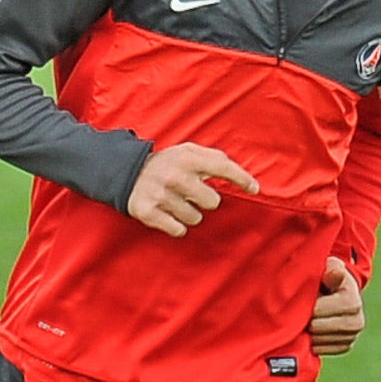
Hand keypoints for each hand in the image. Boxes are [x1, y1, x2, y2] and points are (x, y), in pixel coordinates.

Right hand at [127, 142, 259, 237]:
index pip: (223, 168)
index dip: (242, 179)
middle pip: (212, 202)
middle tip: (192, 194)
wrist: (126, 173)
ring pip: (195, 218)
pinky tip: (170, 216)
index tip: (254, 189)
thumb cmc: (166, 164)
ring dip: (190, 214)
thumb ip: (213, 159)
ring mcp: (161, 196)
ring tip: (178, 204)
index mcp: (187, 158)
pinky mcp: (148, 213)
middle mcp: (175, 177)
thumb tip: (241, 175)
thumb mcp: (187, 152)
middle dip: (205, 200)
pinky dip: (177, 226)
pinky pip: (178, 230)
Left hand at [308, 256, 364, 355]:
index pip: (317, 311)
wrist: (337, 294)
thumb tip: (336, 273)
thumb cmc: (329, 279)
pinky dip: (311, 342)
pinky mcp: (345, 346)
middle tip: (302, 310)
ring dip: (307, 331)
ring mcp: (352, 336)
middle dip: (305, 319)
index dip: (305, 306)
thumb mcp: (330, 269)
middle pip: (316, 328)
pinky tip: (311, 330)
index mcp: (352, 303)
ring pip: (317, 341)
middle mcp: (357, 322)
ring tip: (306, 318)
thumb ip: (332, 270)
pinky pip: (321, 350)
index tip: (302, 299)